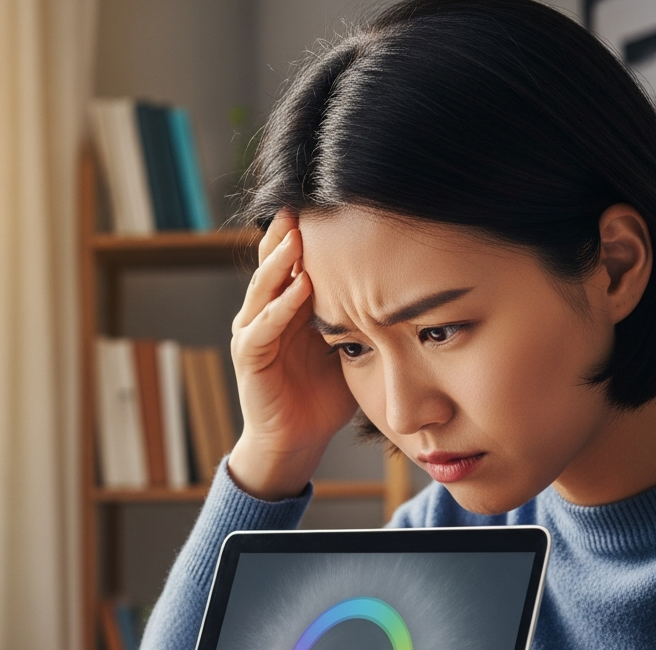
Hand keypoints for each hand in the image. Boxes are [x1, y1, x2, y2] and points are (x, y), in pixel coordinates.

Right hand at [227, 210, 356, 499]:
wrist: (296, 440)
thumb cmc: (324, 394)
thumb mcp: (349, 346)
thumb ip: (362, 315)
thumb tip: (407, 286)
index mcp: (290, 306)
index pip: (294, 260)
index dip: (309, 233)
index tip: (332, 203)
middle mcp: (266, 313)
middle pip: (273, 263)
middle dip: (287, 234)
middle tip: (305, 203)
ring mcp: (253, 333)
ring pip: (263, 289)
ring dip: (279, 262)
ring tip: (297, 237)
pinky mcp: (249, 358)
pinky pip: (261, 328)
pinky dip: (279, 308)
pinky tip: (299, 289)